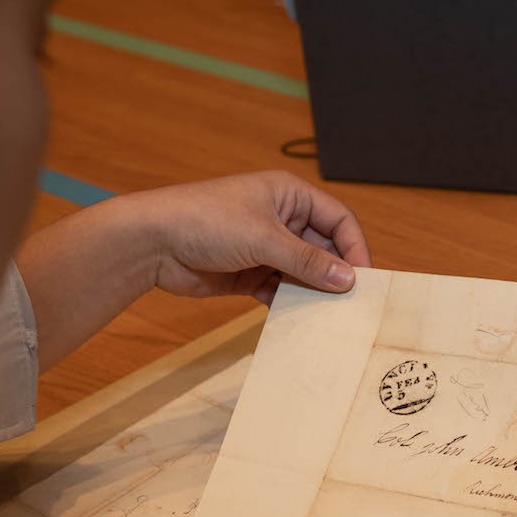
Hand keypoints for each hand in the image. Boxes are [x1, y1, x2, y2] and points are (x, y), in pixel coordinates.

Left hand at [128, 171, 371, 303]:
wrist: (152, 243)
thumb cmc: (206, 221)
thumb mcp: (264, 239)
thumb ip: (308, 261)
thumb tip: (347, 279)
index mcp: (289, 196)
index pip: (338, 220)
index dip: (354, 247)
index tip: (363, 278)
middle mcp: (282, 220)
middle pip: (324, 249)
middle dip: (335, 274)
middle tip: (349, 304)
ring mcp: (266, 248)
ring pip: (304, 273)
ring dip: (313, 292)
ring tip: (327, 316)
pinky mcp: (250, 274)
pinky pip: (281, 290)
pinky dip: (290, 304)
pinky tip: (297, 320)